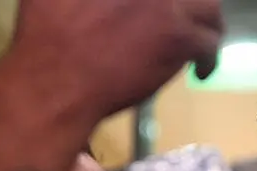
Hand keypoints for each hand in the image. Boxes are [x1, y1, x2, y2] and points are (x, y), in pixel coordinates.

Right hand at [9, 0, 223, 120]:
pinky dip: (210, 57)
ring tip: (204, 38)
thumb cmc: (46, 33)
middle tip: (189, 17)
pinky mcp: (179, 36)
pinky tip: (201, 69)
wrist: (57, 77)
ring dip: (209, 22)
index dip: (169, 2)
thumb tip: (106, 2)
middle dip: (194, 4)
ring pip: (210, 7)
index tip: (163, 11)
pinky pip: (210, 42)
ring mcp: (168, 4)